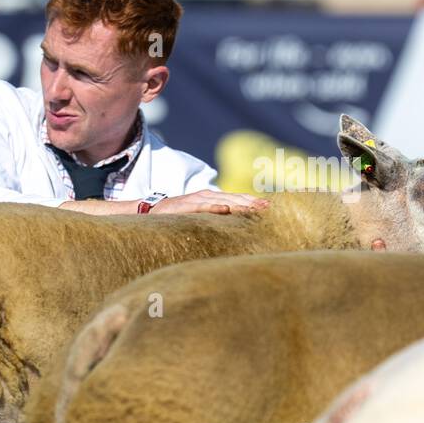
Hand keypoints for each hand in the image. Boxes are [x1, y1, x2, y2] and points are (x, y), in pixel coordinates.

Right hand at [150, 190, 268, 214]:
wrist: (152, 211)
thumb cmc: (179, 216)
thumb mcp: (201, 216)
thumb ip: (216, 218)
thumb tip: (235, 227)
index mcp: (214, 198)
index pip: (238, 198)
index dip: (253, 201)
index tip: (271, 207)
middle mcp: (208, 196)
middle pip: (235, 198)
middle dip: (252, 202)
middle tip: (269, 208)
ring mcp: (197, 199)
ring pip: (223, 201)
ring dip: (239, 204)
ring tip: (254, 208)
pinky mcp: (186, 206)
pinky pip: (202, 207)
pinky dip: (214, 207)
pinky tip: (225, 209)